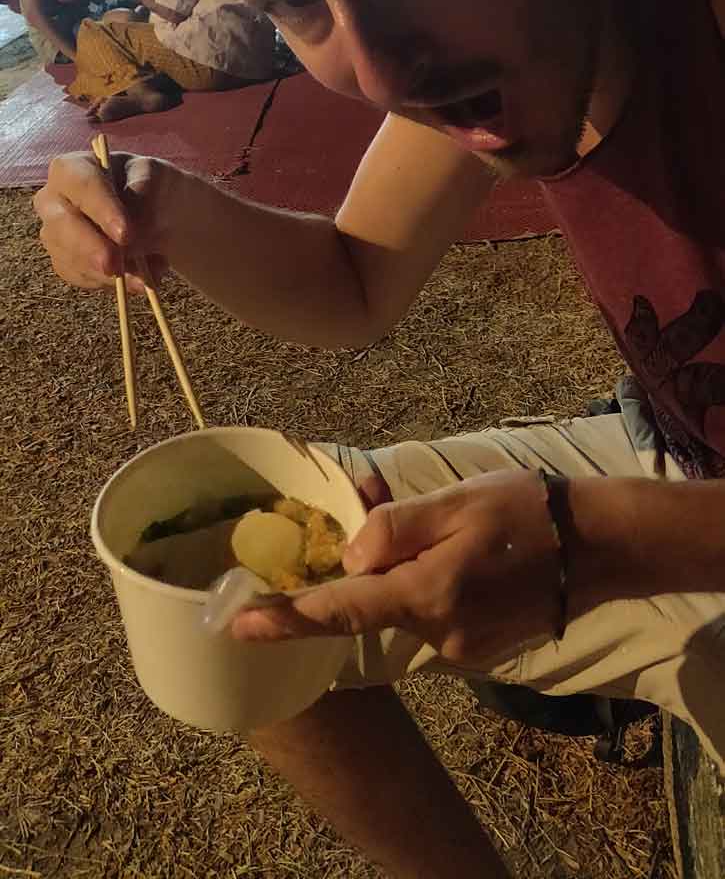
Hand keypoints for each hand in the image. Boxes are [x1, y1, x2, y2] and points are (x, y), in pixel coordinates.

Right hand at [34, 150, 180, 291]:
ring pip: (70, 258)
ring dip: (111, 272)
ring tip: (151, 272)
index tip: (126, 233)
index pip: (80, 185)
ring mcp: (55, 234)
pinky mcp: (65, 263)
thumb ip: (145, 195)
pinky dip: (113, 284)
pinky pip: (82, 278)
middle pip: (61, 225)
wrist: (157, 214)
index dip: (101, 209)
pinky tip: (141, 279)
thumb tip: (134, 231)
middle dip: (91, 248)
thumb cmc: (150, 186)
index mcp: (72, 168)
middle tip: (117, 266)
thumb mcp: (157, 178)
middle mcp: (53, 200)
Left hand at [230, 471, 562, 666]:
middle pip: (372, 604)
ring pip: (402, 607)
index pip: (340, 610)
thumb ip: (395, 529)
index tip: (236, 624)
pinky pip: (430, 614)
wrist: (598, 547)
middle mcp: (438, 631)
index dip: (285, 617)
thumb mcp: (455, 501)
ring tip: (449, 527)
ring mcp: (460, 646)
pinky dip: (427, 585)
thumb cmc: (525, 511)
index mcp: (428, 592)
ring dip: (402, 573)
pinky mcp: (476, 648)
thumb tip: (348, 556)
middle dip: (365, 566)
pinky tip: (464, 554)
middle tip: (397, 515)